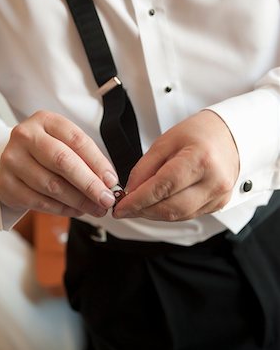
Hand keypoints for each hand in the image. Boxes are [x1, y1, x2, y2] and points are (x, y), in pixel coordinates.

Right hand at [0, 111, 117, 217]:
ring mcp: (12, 159)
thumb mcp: (65, 145)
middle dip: (89, 184)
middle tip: (106, 199)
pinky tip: (76, 210)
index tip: (112, 181)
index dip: (97, 162)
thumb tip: (108, 183)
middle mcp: (25, 136)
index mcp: (45, 120)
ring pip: (51, 185)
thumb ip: (86, 159)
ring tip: (95, 208)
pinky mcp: (5, 183)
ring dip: (78, 201)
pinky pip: (39, 202)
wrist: (14, 162)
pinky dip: (62, 209)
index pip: (76, 140)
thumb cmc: (46, 152)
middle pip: (63, 161)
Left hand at [113, 110, 238, 220]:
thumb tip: (130, 191)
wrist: (229, 135)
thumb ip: (145, 167)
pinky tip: (158, 204)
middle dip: (143, 211)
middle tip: (125, 208)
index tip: (120, 207)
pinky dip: (169, 212)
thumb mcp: (166, 141)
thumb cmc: (199, 133)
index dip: (138, 201)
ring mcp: (219, 195)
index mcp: (200, 159)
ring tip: (139, 205)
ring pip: (178, 216)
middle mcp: (213, 181)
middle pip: (170, 208)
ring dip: (154, 214)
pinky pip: (188, 215)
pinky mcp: (219, 204)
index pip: (162, 187)